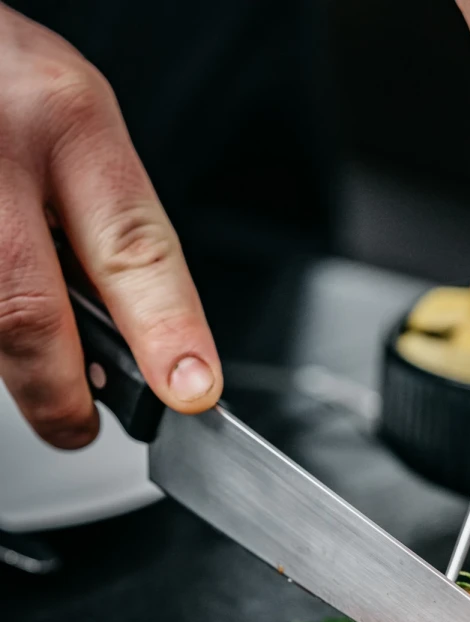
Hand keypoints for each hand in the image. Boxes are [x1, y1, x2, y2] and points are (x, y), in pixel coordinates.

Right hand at [0, 4, 221, 448]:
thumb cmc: (8, 88)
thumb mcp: (76, 130)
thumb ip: (106, 227)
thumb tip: (145, 343)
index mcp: (67, 119)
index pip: (130, 244)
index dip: (166, 331)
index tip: (191, 390)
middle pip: (27, 311)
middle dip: (59, 394)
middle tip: (78, 425)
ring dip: (10, 358)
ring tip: (32, 343)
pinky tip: (3, 308)